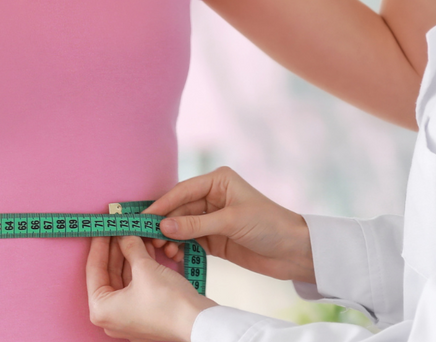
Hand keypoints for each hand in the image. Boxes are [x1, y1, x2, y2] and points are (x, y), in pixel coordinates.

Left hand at [86, 236, 216, 341]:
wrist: (199, 323)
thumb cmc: (169, 304)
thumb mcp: (144, 268)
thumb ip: (130, 247)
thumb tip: (124, 234)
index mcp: (101, 309)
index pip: (93, 269)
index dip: (100, 244)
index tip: (103, 227)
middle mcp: (111, 317)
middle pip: (109, 274)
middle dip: (116, 249)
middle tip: (119, 228)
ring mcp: (127, 317)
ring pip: (124, 280)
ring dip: (130, 257)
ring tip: (133, 234)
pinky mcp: (144, 315)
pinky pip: (136, 287)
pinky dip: (139, 269)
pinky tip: (144, 250)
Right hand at [146, 167, 315, 283]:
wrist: (293, 252)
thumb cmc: (268, 225)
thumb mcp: (230, 222)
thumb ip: (195, 225)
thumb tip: (162, 226)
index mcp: (218, 181)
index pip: (182, 191)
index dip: (162, 205)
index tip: (142, 218)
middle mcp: (213, 196)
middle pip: (179, 209)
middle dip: (163, 224)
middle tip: (148, 239)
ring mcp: (212, 218)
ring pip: (182, 226)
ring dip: (170, 238)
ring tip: (163, 250)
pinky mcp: (215, 238)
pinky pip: (190, 240)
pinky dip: (180, 248)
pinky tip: (173, 255)